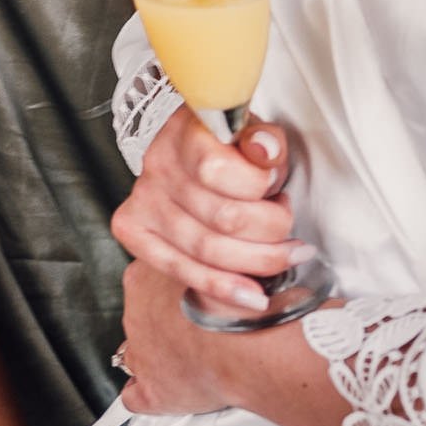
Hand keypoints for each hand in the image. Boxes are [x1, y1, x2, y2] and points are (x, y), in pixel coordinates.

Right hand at [112, 107, 308, 315]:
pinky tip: (251, 294)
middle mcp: (158, 165)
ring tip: (285, 258)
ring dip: (258, 261)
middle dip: (271, 231)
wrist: (190, 158)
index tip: (278, 187)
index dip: (260, 184)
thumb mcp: (255, 133)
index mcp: (186, 131)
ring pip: (207, 250)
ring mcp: (143, 201)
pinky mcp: (134, 231)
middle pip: (222, 217)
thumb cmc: (228, 148)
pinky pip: (180, 270)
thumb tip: (265, 151)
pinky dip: (221, 287)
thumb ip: (267, 140)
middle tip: (291, 233)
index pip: (218, 169)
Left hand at [116, 258, 231, 416]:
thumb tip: (216, 258)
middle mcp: (136, 313)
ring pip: (137, 353)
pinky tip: (168, 392)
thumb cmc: (243, 299)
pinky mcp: (151, 389)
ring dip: (160, 356)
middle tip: (201, 326)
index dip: (173, 290)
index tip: (192, 295)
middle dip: (168, 323)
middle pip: (144, 316)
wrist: (250, 340)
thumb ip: (206, 259)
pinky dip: (149, 395)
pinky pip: (136, 396)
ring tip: (192, 358)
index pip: (146, 280)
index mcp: (145, 275)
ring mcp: (140, 352)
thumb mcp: (222, 258)